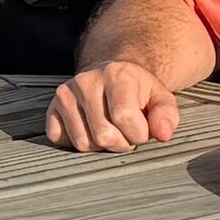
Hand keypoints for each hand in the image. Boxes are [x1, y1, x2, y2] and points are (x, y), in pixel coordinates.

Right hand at [48, 60, 185, 152]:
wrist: (112, 74)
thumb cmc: (138, 91)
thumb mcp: (160, 97)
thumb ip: (167, 115)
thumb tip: (163, 133)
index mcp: (117, 75)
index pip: (125, 119)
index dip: (138, 134)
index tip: (142, 129)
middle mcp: (87, 81)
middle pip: (103, 135)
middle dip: (120, 142)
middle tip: (125, 131)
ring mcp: (66, 93)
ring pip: (82, 143)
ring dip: (99, 145)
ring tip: (108, 128)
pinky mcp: (52, 106)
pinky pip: (60, 139)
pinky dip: (76, 141)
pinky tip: (89, 129)